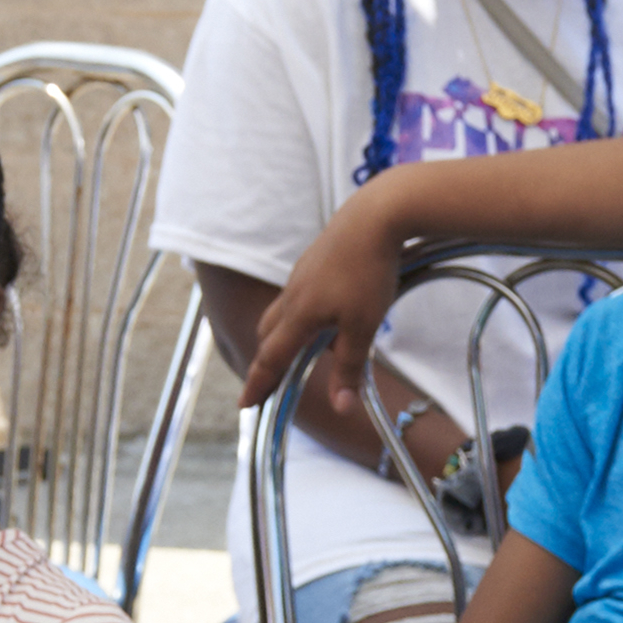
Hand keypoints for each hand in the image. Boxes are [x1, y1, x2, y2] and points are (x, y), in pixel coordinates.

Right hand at [243, 180, 425, 427]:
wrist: (377, 214)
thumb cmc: (369, 270)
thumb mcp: (364, 326)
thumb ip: (350, 368)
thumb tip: (342, 408)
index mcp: (299, 315)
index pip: (271, 358)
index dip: (258, 384)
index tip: (245, 405)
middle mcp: (293, 295)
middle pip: (269, 334)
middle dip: (268, 360)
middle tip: (272, 379)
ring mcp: (302, 275)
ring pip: (284, 313)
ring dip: (287, 335)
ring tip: (312, 348)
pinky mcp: (315, 260)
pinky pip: (299, 295)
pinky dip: (303, 314)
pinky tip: (331, 312)